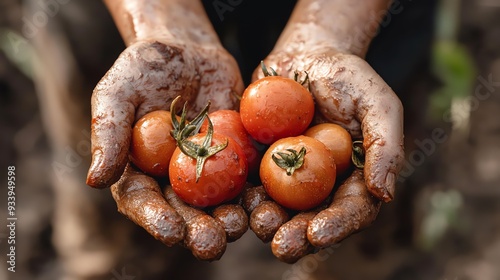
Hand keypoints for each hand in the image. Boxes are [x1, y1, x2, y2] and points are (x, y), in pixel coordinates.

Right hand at [86, 39, 247, 259]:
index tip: (171, 233)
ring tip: (238, 225)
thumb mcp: (117, 93)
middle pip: (186, 212)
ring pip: (221, 202)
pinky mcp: (239, 156)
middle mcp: (176, 179)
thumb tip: (95, 180)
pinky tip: (266, 200)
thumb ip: (109, 133)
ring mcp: (211, 170)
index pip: (144, 202)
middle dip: (198, 230)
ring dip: (231, 218)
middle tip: (211, 244)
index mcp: (141, 172)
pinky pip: (250, 176)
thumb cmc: (143, 69)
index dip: (156, 220)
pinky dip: (258, 190)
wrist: (188, 50)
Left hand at [245, 47, 403, 262]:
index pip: (351, 210)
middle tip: (282, 247)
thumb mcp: (377, 102)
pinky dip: (243, 196)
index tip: (318, 233)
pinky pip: (250, 184)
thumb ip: (385, 145)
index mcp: (354, 177)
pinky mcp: (259, 163)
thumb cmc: (348, 76)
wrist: (305, 55)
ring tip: (259, 223)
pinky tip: (236, 201)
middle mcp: (321, 184)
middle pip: (311, 219)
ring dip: (268, 222)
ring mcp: (288, 176)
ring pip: (278, 209)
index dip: (337, 226)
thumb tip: (384, 193)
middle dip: (298, 236)